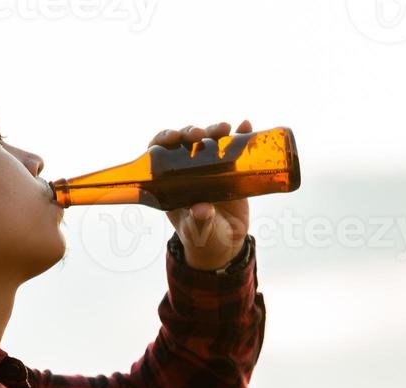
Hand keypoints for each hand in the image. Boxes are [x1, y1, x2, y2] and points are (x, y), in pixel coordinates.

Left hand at [148, 119, 252, 270]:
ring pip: (208, 140)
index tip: (174, 137)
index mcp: (171, 182)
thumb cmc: (204, 238)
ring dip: (215, 130)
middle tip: (201, 134)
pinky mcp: (230, 169)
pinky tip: (245, 126)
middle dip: (192, 132)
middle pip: (185, 141)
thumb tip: (201, 210)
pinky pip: (233, 147)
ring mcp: (210, 167)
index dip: (164, 139)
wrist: (226, 243)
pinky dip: (240, 134)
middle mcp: (188, 170)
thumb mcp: (199, 231)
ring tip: (225, 129)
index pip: (160, 152)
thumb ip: (199, 221)